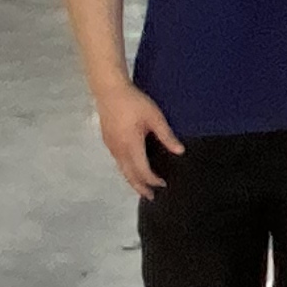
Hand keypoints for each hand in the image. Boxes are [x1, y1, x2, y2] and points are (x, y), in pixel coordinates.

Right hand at [94, 81, 183, 196]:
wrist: (109, 90)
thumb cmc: (134, 102)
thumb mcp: (154, 117)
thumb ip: (166, 136)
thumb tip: (180, 152)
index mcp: (131, 146)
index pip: (143, 171)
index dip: (153, 180)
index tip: (163, 185)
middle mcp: (119, 150)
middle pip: (129, 175)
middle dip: (140, 187)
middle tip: (150, 197)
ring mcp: (111, 146)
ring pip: (122, 170)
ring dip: (132, 180)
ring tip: (142, 187)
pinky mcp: (107, 141)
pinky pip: (118, 162)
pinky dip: (126, 170)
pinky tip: (132, 168)